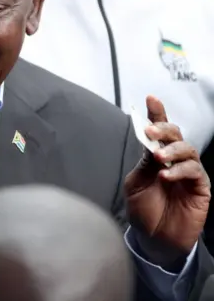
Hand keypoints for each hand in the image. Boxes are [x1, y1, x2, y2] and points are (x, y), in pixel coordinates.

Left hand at [124, 96, 210, 268]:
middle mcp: (174, 160)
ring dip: (172, 150)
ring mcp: (189, 173)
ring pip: (188, 149)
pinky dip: (180, 171)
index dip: (157, 113)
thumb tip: (150, 143)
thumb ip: (144, 162)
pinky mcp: (201, 187)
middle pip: (175, 135)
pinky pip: (195, 171)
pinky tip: (166, 176)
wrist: (153, 239)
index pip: (158, 131)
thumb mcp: (136, 183)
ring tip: (158, 158)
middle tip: (151, 132)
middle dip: (163, 129)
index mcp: (156, 155)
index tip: (151, 98)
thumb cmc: (143, 210)